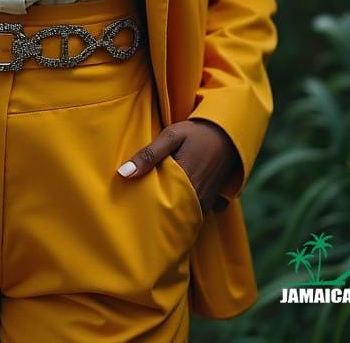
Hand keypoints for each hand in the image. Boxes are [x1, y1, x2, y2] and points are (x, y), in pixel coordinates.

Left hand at [116, 118, 239, 213]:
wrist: (227, 133)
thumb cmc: (196, 133)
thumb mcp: (170, 137)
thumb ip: (148, 155)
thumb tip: (123, 173)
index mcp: (185, 183)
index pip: (158, 206)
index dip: (144, 208)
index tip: (131, 206)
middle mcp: (197, 198)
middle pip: (171, 215)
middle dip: (156, 214)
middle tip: (139, 211)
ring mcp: (206, 202)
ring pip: (184, 216)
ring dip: (170, 213)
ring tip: (152, 209)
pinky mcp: (212, 202)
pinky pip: (195, 214)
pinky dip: (184, 212)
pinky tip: (173, 206)